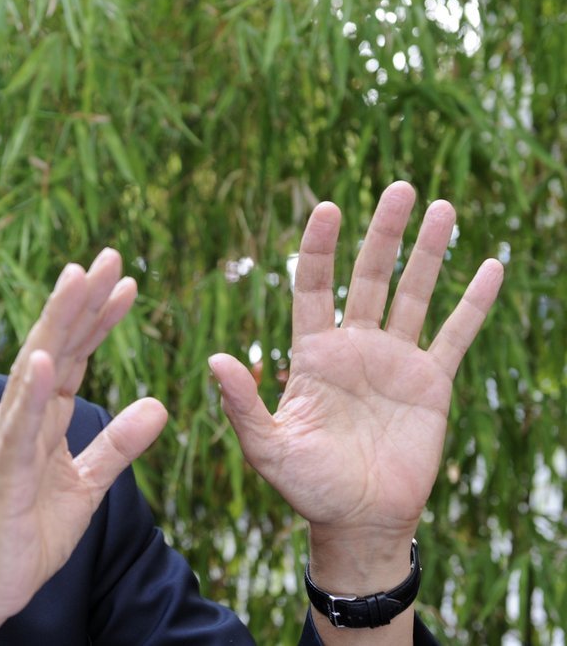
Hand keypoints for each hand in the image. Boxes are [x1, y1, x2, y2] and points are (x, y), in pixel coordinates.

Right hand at [0, 248, 166, 644]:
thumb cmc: (28, 533)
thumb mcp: (88, 486)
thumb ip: (119, 446)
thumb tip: (158, 406)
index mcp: (44, 419)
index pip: (77, 357)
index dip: (101, 319)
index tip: (127, 282)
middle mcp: (22, 417)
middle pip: (57, 347)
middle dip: (82, 300)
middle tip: (108, 256)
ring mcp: (10, 441)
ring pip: (36, 371)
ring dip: (57, 324)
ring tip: (76, 280)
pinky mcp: (6, 474)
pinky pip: (20, 428)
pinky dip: (32, 391)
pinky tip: (46, 359)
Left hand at [210, 181, 501, 562]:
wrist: (358, 520)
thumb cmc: (306, 486)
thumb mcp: (267, 447)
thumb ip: (242, 404)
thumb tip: (214, 359)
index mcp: (312, 353)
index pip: (313, 285)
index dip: (320, 247)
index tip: (328, 207)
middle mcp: (354, 346)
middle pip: (369, 276)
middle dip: (384, 233)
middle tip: (398, 187)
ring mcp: (395, 360)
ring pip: (414, 294)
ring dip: (430, 252)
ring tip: (443, 207)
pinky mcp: (432, 383)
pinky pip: (456, 335)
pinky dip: (474, 303)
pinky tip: (491, 266)